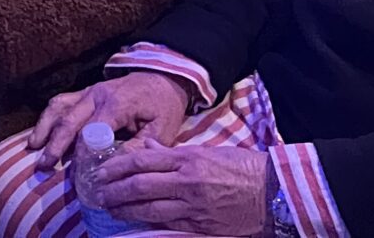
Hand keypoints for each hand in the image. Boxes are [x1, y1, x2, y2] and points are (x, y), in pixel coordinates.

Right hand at [28, 71, 191, 168]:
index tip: (77, 175)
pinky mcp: (84, 92)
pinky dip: (48, 117)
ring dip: (45, 128)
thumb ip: (139, 147)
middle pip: (69, 121)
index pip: (92, 133)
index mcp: (116, 104)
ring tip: (33, 148)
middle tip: (44, 165)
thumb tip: (116, 165)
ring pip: (59, 108)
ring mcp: (88, 91)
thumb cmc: (163, 107)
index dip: (82, 155)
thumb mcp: (162, 130)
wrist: (162, 79)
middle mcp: (97, 95)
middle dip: (55, 144)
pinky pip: (61, 101)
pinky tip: (39, 132)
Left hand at [90, 142, 269, 234]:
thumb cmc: (241, 167)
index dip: (117, 167)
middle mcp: (187, 182)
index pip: (141, 161)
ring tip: (112, 209)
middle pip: (140, 186)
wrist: (275, 192)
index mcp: (187, 159)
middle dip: (115, 191)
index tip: (101, 172)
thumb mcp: (206, 152)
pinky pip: (171, 226)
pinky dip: (152, 224)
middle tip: (98, 194)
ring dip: (127, 210)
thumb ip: (173, 153)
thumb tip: (148, 148)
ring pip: (151, 210)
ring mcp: (195, 207)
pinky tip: (138, 224)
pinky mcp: (204, 226)